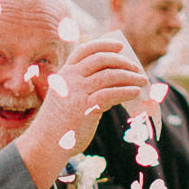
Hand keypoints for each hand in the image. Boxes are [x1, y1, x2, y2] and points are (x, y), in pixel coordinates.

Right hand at [17, 35, 147, 188]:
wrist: (46, 143)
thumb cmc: (60, 123)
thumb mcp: (66, 97)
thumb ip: (83, 87)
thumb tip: (116, 82)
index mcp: (64, 73)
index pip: (85, 50)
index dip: (104, 44)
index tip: (120, 46)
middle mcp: (69, 78)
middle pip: (101, 59)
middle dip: (122, 61)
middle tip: (136, 68)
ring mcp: (77, 92)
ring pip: (109, 75)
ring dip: (130, 76)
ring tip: (142, 81)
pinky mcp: (86, 107)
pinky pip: (112, 93)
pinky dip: (127, 91)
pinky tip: (135, 92)